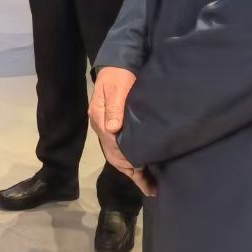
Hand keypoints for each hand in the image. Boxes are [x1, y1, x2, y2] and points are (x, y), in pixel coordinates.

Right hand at [89, 66, 156, 196]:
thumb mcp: (118, 88)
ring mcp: (106, 125)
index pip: (112, 146)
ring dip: (131, 169)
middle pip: (114, 155)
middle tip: (150, 187)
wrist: (117, 63)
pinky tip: (139, 166)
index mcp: (100, 117)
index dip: (128, 162)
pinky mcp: (112, 124)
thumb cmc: (120, 75)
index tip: (143, 174)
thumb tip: (114, 129)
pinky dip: (129, 160)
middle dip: (131, 172)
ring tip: (147, 183)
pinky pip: (118, 147)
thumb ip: (116, 107)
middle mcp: (101, 125)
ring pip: (116, 154)